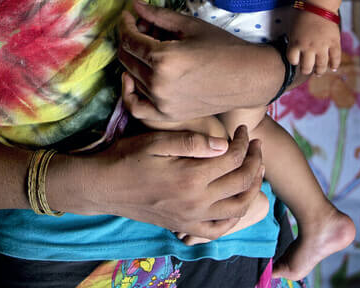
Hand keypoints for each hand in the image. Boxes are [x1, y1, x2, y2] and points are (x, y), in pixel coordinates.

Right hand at [75, 125, 264, 239]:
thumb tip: (224, 143)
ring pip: (238, 207)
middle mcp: (196, 201)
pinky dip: (234, 217)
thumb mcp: (156, 141)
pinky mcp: (184, 226)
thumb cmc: (127, 157)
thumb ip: (191, 142)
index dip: (244, 142)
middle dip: (255, 160)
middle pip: (242, 182)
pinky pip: (218, 228)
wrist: (103, 187)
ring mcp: (191, 217)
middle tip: (255, 145)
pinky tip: (236, 202)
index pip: (233, 158)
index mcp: (191, 176)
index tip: (243, 130)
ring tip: (254, 169)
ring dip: (252, 187)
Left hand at [118, 0, 283, 122]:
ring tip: (147, 48)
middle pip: (126, 57)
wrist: (248, 78)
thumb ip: (159, 16)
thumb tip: (134, 5)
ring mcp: (162, 102)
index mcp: (163, 58)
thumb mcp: (190, 26)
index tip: (128, 16)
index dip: (125, 24)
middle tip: (141, 28)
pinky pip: (136, 107)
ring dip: (132, 60)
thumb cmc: (223, 48)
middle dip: (128, 39)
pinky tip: (133, 78)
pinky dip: (129, 93)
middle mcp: (158, 82)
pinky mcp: (168, 115)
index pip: (129, 39)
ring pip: (130, 77)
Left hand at [288, 11, 341, 74]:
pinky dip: (334, 64)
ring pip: (321, 65)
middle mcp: (308, 47)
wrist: (319, 4)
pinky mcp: (334, 42)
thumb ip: (294, 40)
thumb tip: (295, 51)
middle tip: (307, 71)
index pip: (293, 60)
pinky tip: (333, 68)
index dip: (294, 62)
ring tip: (318, 73)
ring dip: (319, 71)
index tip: (296, 62)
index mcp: (296, 43)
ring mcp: (322, 46)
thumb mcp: (292, 28)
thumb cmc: (303, 13)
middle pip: (306, 66)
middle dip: (306, 70)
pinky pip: (335, 57)